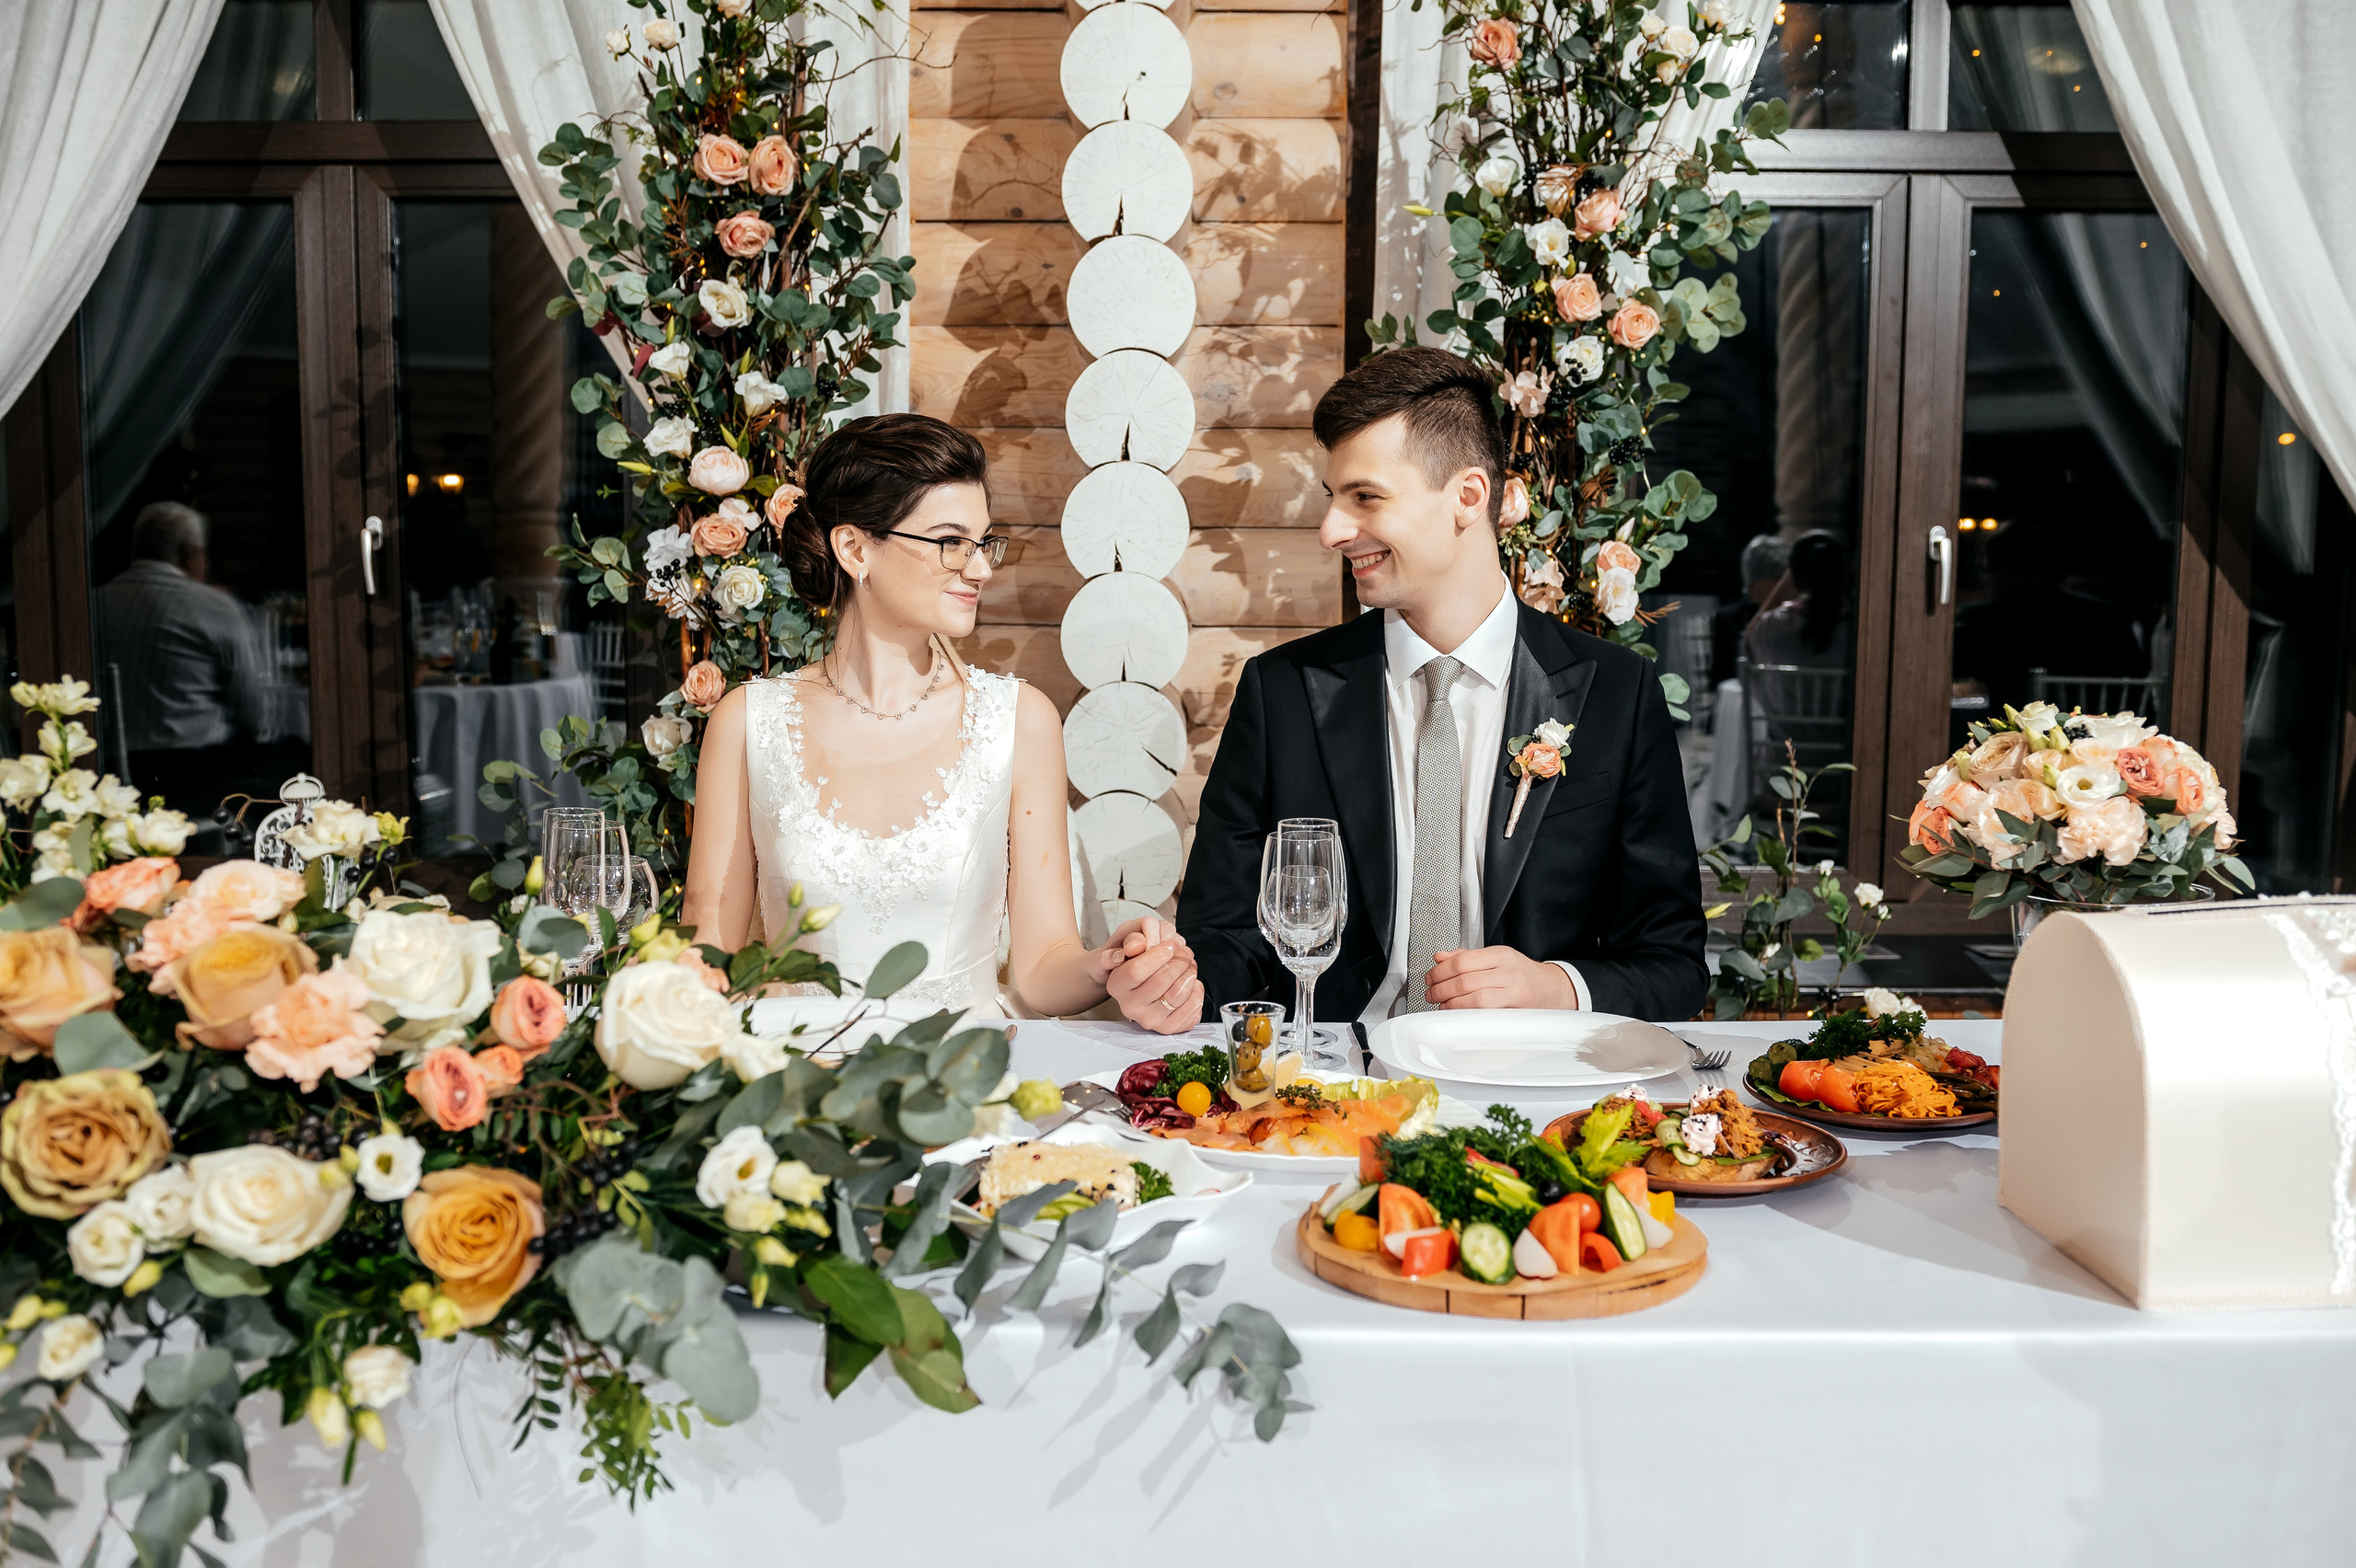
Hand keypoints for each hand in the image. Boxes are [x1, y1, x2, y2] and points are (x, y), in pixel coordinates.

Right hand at [1099, 918, 1202, 1033]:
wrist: (1145, 986)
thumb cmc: (1141, 963)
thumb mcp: (1133, 946)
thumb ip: (1134, 940)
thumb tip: (1137, 946)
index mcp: (1116, 985)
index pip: (1136, 971)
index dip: (1159, 955)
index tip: (1172, 945)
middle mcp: (1130, 1006)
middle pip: (1161, 981)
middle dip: (1180, 961)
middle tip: (1185, 952)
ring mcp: (1149, 1019)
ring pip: (1178, 994)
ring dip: (1190, 974)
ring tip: (1189, 966)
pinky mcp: (1168, 1028)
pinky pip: (1191, 1008)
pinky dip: (1197, 991)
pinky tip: (1191, 983)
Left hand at [1422, 947, 1576, 1009]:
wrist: (1554, 990)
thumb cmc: (1523, 976)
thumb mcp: (1496, 959)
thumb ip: (1467, 957)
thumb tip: (1439, 957)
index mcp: (1500, 954)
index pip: (1462, 960)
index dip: (1440, 971)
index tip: (1430, 978)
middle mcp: (1508, 970)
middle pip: (1465, 980)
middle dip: (1441, 989)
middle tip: (1431, 993)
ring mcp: (1514, 991)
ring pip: (1474, 998)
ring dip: (1451, 1003)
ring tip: (1441, 1004)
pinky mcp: (1517, 1009)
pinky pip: (1486, 1012)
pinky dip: (1466, 1014)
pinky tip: (1457, 1013)